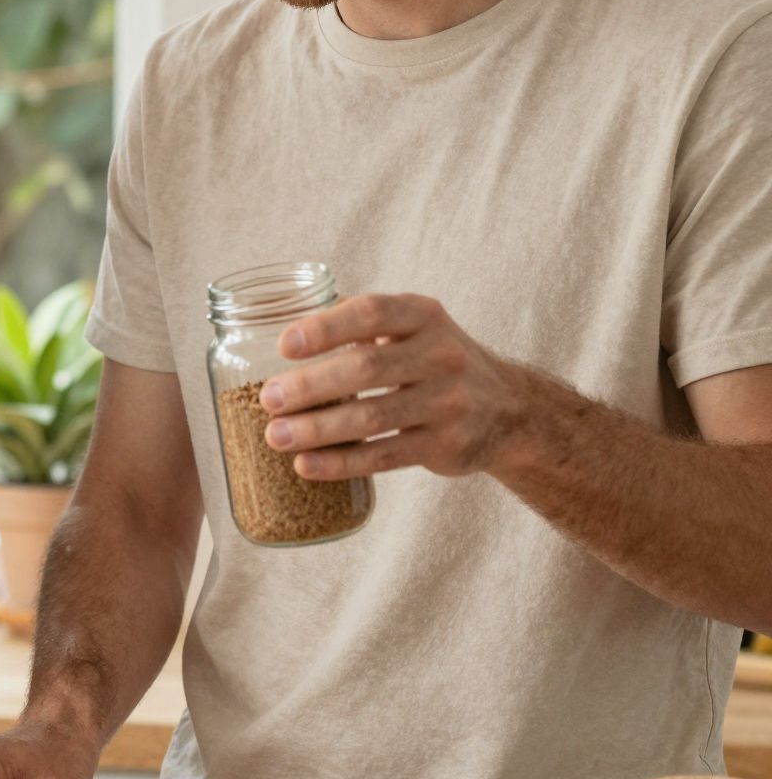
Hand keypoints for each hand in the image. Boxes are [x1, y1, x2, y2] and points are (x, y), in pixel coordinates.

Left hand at [258, 293, 532, 479]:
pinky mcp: (446, 445)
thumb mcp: (414, 327)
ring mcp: (448, 402)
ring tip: (276, 436)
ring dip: (318, 429)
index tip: (284, 345)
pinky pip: (385, 456)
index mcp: (424, 316)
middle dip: (311, 385)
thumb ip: (361, 318)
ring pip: (372, 417)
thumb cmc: (436, 362)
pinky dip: (341, 463)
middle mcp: (441, 354)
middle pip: (366, 368)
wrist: (509, 410)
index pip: (372, 313)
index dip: (326, 328)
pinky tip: (307, 466)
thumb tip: (285, 313)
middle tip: (268, 399)